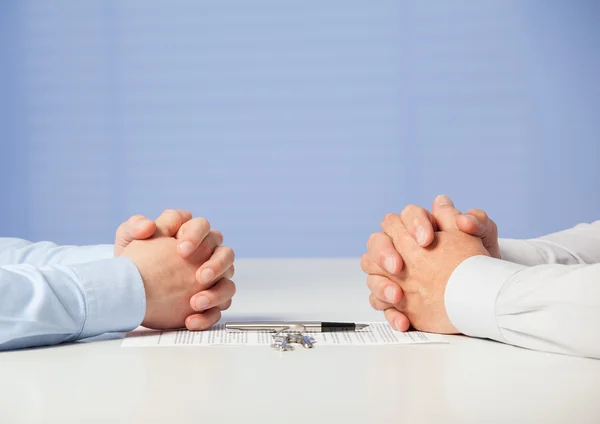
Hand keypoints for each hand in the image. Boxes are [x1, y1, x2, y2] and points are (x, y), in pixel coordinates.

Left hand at [121, 235, 235, 330]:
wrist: (129, 289)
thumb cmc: (134, 260)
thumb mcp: (127, 240)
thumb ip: (134, 226)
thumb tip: (148, 227)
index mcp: (192, 235)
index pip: (202, 226)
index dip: (196, 236)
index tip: (181, 250)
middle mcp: (208, 256)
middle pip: (226, 254)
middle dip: (216, 265)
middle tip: (200, 277)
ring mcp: (212, 282)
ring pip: (228, 285)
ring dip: (216, 294)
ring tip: (195, 303)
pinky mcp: (209, 305)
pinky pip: (217, 311)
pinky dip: (206, 317)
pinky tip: (189, 321)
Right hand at [378, 214, 489, 333]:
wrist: (485, 293)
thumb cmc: (479, 260)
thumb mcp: (483, 237)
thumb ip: (475, 220)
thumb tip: (460, 216)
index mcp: (417, 228)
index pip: (403, 217)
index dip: (411, 225)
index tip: (426, 240)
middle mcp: (400, 249)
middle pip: (376, 242)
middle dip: (383, 253)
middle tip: (398, 266)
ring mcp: (394, 276)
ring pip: (372, 274)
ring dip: (380, 285)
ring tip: (398, 296)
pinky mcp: (397, 301)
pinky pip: (382, 306)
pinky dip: (391, 314)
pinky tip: (404, 321)